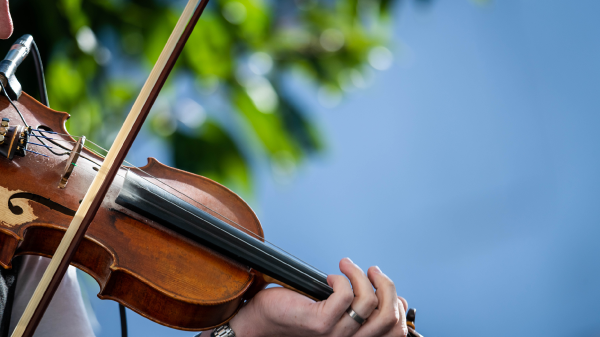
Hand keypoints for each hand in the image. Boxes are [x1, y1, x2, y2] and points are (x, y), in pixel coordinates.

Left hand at [227, 257, 407, 336]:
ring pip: (369, 301)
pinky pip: (345, 295)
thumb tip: (387, 290)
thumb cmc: (298, 313)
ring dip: (360, 275)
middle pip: (390, 316)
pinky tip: (329, 277)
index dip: (400, 306)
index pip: (396, 331)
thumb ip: (359, 305)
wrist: (262, 322)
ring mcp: (335, 335)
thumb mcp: (336, 311)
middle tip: (372, 270)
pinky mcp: (320, 323)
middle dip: (387, 285)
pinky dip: (341, 278)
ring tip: (346, 265)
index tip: (384, 284)